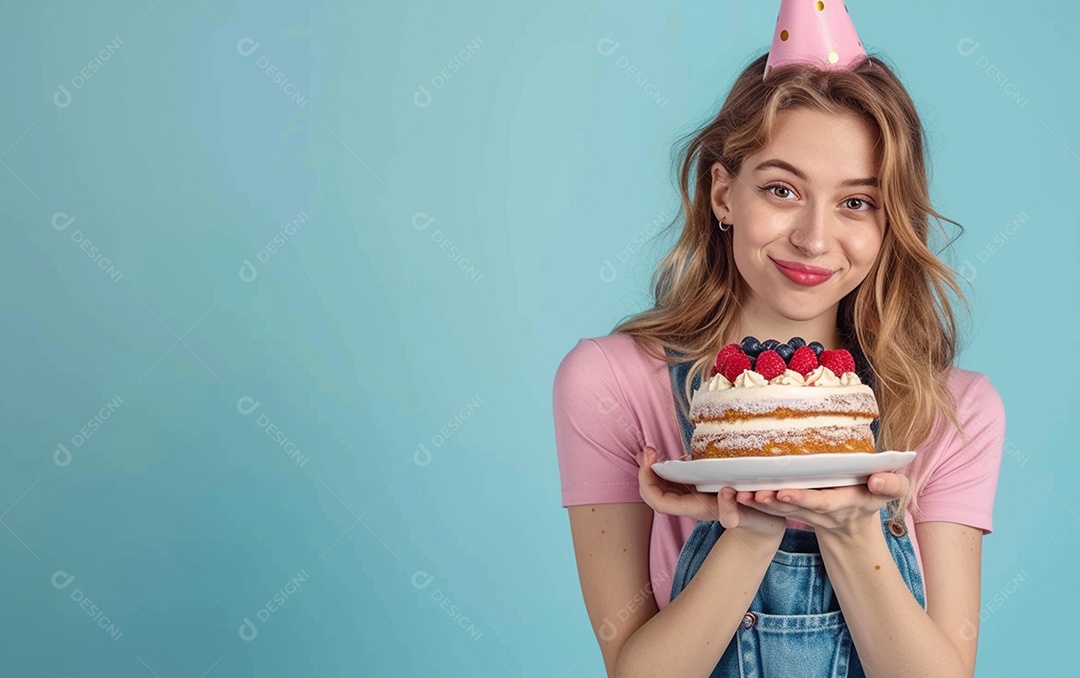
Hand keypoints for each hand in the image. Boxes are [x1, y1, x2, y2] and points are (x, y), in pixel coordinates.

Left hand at [636, 448, 784, 538]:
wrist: (763, 525)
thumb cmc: (758, 519)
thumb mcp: (752, 515)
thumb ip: (737, 511)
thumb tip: (726, 494)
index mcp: (698, 508)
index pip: (660, 502)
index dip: (648, 483)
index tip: (650, 460)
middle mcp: (690, 504)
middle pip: (654, 494)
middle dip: (646, 472)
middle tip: (648, 450)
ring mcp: (692, 497)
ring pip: (661, 486)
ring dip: (653, 468)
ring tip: (653, 450)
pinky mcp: (698, 489)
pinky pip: (674, 480)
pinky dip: (667, 466)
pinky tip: (669, 455)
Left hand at [735, 472, 908, 537]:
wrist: (855, 524)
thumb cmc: (875, 494)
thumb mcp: (893, 490)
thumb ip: (891, 484)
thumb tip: (878, 479)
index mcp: (847, 502)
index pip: (824, 502)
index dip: (805, 498)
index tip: (785, 492)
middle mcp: (824, 511)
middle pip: (797, 507)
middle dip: (776, 501)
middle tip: (756, 494)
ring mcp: (809, 513)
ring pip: (782, 509)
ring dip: (762, 503)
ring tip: (740, 494)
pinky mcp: (796, 511)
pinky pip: (776, 509)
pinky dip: (758, 503)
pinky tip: (739, 494)